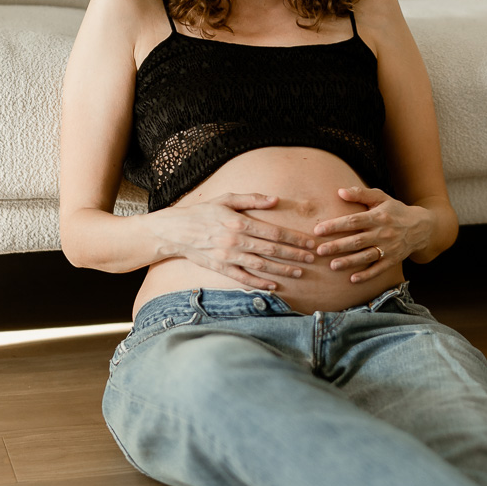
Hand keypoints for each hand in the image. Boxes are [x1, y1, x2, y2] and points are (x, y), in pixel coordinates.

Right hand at [151, 192, 315, 288]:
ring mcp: (228, 257)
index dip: (294, 238)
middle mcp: (235, 241)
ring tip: (300, 272)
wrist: (175, 231)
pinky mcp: (221, 268)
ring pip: (261, 266)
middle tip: (311, 258)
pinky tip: (274, 286)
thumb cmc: (203, 212)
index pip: (274, 232)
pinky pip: (244, 278)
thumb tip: (275, 199)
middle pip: (272, 250)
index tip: (309, 242)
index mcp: (239, 223)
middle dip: (294, 254)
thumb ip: (252, 199)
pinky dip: (260, 283)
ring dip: (282, 270)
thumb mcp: (226, 199)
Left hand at [313, 186, 431, 282]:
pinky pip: (378, 269)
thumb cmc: (395, 210)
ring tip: (332, 265)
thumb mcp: (381, 197)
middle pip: (356, 241)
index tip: (318, 230)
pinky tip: (352, 279)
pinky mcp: (392, 260)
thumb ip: (361, 194)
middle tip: (319, 250)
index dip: (335, 226)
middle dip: (337, 246)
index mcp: (378, 217)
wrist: (421, 227)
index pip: (353, 221)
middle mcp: (383, 233)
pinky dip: (366, 275)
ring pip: (365, 256)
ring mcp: (388, 248)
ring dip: (349, 262)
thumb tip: (340, 191)